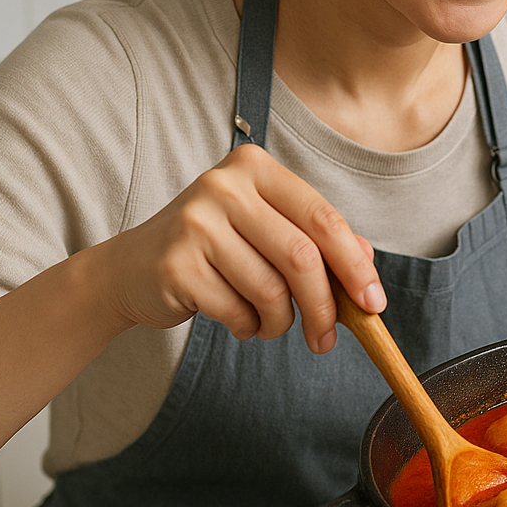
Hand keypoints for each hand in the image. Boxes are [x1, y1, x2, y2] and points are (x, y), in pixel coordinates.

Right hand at [95, 142, 381, 352]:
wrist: (132, 268)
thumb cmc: (215, 248)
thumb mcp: (266, 229)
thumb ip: (316, 239)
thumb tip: (366, 264)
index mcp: (255, 168)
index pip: (322, 218)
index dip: (354, 266)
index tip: (374, 303)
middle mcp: (224, 187)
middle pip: (301, 257)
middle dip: (325, 307)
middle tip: (328, 338)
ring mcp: (195, 223)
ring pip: (271, 290)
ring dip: (280, 322)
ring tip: (270, 324)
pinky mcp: (177, 264)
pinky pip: (237, 311)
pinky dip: (248, 327)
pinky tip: (239, 320)